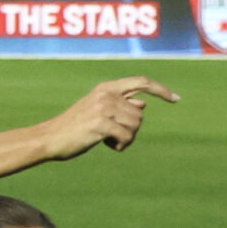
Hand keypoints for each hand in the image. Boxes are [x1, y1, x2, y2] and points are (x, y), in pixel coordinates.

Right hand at [45, 76, 177, 159]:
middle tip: (110, 134)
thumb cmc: (75, 127)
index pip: (141, 82)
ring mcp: (103, 107)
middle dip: (130, 129)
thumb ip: (120, 104)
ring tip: (105, 138)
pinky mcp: (101, 123)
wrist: (50, 138)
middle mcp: (106, 94)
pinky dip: (120, 146)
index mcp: (107, 87)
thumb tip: (142, 104)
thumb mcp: (98, 110)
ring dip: (125, 139)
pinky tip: (104, 144)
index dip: (161, 90)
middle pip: (140, 115)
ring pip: (135, 126)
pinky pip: (126, 137)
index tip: (176, 99)